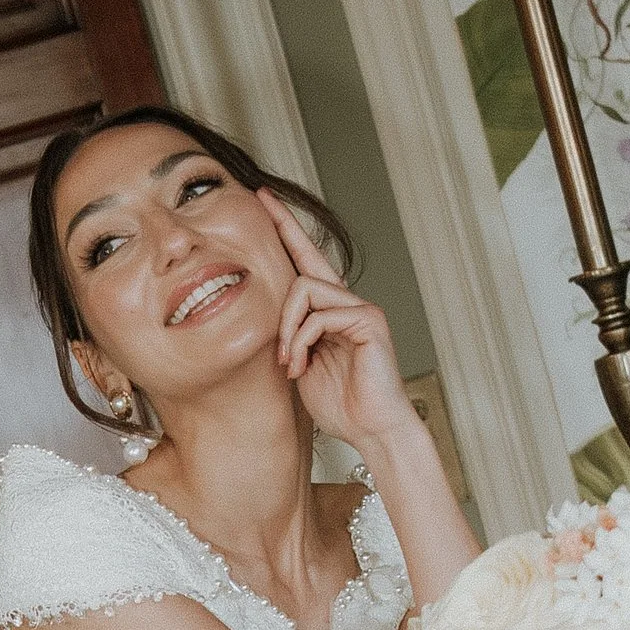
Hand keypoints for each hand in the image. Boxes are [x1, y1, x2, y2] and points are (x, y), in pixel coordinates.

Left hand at [267, 197, 417, 451]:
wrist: (371, 429)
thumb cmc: (339, 404)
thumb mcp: (299, 364)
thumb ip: (287, 335)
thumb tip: (264, 318)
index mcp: (328, 311)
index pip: (304, 260)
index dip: (284, 228)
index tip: (262, 200)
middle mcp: (346, 302)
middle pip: (304, 262)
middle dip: (280, 245)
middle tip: (258, 224)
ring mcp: (360, 308)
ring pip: (305, 289)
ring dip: (286, 329)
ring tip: (288, 362)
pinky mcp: (369, 320)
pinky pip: (320, 314)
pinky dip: (302, 340)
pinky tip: (300, 365)